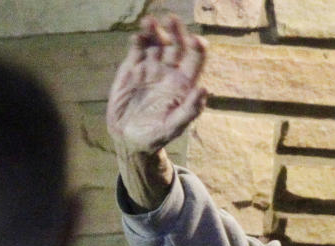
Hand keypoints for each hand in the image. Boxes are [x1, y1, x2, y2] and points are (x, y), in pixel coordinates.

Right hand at [107, 15, 207, 153]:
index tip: (198, 40)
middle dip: (176, 32)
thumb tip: (205, 89)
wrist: (129, 137)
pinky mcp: (132, 68)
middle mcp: (170, 72)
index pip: (195, 61)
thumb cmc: (157, 135)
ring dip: (154, 31)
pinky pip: (137, 50)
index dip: (198, 49)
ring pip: (156, 43)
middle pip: (176, 46)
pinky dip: (138, 41)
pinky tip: (138, 35)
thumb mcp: (174, 126)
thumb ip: (190, 109)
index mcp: (184, 84)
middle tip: (172, 19)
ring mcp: (151, 68)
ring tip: (150, 22)